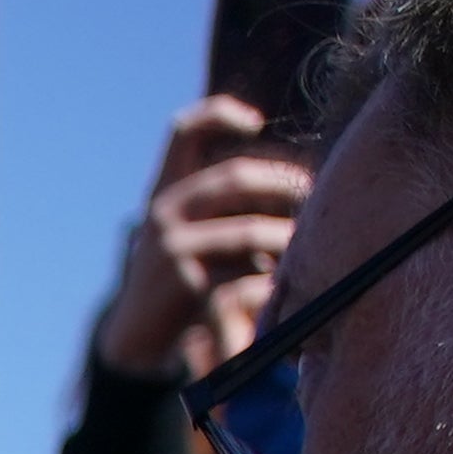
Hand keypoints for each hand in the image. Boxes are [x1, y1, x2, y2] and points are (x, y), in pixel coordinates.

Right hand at [95, 99, 317, 382]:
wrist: (137, 339)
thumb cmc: (180, 281)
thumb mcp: (194, 231)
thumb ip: (228, 205)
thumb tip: (300, 180)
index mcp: (166, 189)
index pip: (183, 130)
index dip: (219, 114)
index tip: (255, 123)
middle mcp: (163, 209)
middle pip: (236, 176)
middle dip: (285, 185)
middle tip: (316, 198)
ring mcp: (170, 244)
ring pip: (248, 228)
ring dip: (289, 238)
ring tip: (311, 247)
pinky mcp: (182, 279)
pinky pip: (244, 269)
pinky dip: (272, 275)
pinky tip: (288, 283)